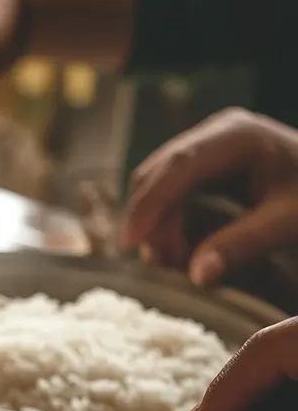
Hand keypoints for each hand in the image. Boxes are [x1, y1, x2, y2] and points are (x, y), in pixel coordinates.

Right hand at [121, 108, 297, 285]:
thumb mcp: (287, 221)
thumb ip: (242, 244)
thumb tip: (197, 276)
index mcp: (236, 135)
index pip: (176, 166)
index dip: (148, 205)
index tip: (129, 243)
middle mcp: (213, 134)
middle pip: (156, 174)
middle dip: (151, 221)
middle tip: (165, 265)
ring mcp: (205, 148)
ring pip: (155, 185)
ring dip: (157, 226)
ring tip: (175, 261)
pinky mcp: (202, 167)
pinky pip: (168, 193)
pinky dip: (166, 223)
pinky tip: (178, 249)